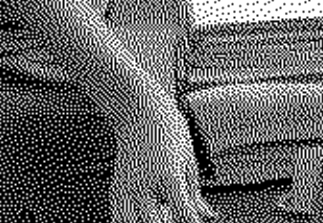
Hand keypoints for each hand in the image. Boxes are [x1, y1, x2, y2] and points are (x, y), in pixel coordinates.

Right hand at [109, 81, 220, 222]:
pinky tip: (140, 217)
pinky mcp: (116, 187)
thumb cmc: (168, 130)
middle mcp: (146, 185)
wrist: (140, 110)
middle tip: (174, 218)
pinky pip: (117, 216)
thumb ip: (195, 194)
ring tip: (157, 217)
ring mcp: (128, 188)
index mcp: (170, 178)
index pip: (184, 216)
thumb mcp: (189, 162)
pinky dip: (128, 220)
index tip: (197, 222)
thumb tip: (207, 216)